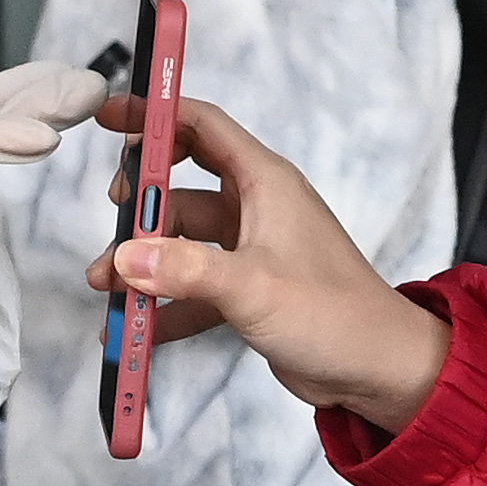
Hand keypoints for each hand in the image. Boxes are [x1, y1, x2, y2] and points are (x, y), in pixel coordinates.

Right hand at [88, 96, 454, 433]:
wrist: (379, 370)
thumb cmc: (336, 315)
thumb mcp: (253, 287)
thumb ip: (186, 270)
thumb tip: (127, 258)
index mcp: (265, 182)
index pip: (200, 126)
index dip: (153, 115)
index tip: (107, 117)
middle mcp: (257, 208)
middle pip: (180, 186)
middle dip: (139, 206)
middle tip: (113, 227)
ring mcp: (251, 249)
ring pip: (181, 242)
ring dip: (144, 263)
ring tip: (107, 289)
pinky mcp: (248, 290)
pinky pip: (193, 286)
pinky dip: (165, 305)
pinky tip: (136, 329)